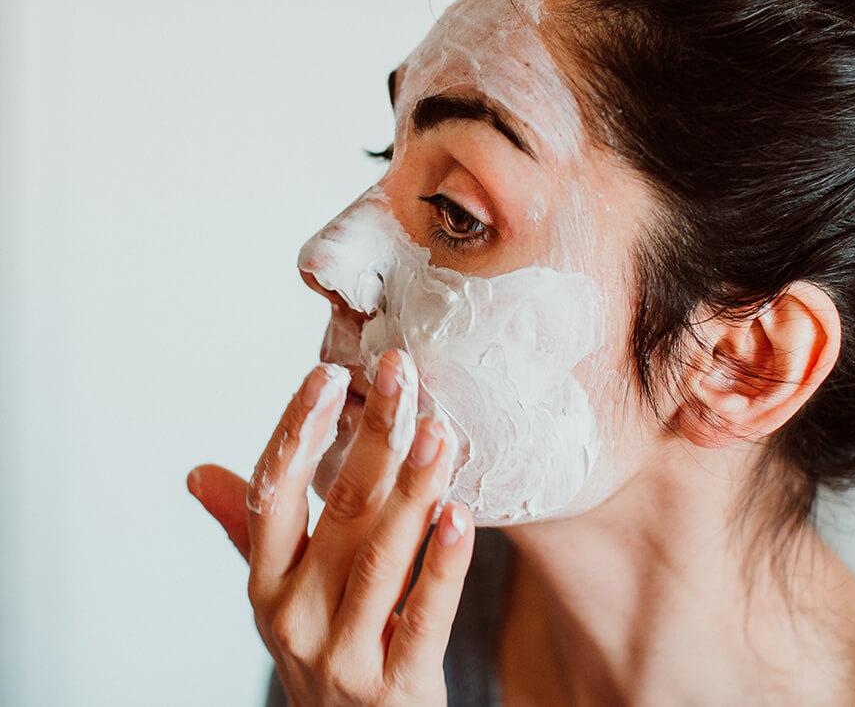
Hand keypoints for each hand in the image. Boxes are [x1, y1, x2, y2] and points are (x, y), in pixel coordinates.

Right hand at [187, 351, 474, 705]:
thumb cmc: (323, 650)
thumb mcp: (279, 598)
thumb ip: (249, 532)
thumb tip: (198, 473)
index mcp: (267, 583)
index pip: (273, 494)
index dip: (297, 432)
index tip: (326, 374)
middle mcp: (295, 615)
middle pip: (337, 510)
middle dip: (372, 436)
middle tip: (401, 373)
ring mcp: (344, 654)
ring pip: (380, 556)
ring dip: (412, 489)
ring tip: (440, 431)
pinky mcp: (395, 686)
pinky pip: (423, 615)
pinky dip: (443, 564)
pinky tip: (460, 514)